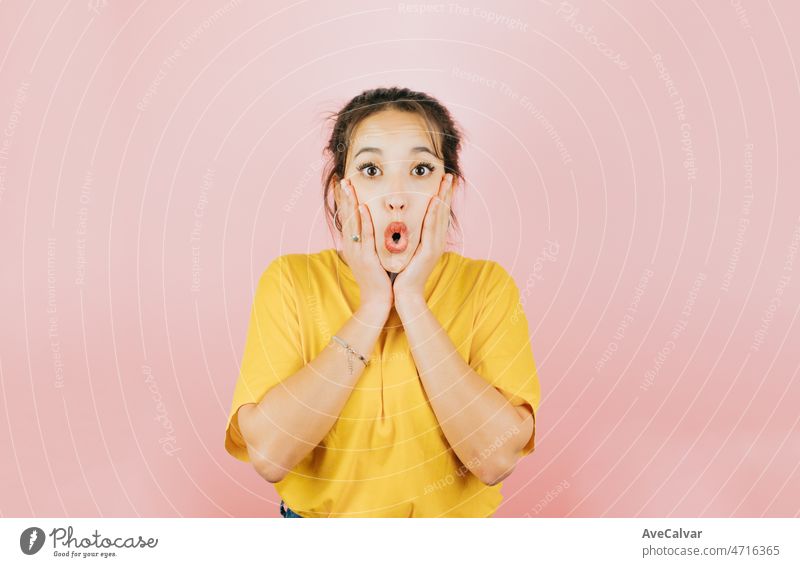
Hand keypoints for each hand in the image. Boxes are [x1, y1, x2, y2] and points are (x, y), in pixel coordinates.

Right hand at [335, 178, 392, 314]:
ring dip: (350, 203)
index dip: (343, 200)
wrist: (378, 301)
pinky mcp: (367, 259)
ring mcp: (357, 252)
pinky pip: (365, 236)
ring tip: (348, 185)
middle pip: (345, 217)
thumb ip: (371, 242)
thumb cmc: (378, 279)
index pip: (346, 218)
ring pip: (353, 223)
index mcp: (353, 245)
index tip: (341, 183)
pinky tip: (363, 208)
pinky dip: (363, 221)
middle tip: (342, 177)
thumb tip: (375, 228)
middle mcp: (351, 246)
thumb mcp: (371, 257)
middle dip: (343, 196)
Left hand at [393, 173, 453, 308]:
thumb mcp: (407, 251)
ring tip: (445, 181)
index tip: (443, 180)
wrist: (405, 295)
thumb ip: (409, 238)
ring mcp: (435, 246)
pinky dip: (432, 213)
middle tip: (449, 175)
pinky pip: (431, 228)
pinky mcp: (429, 252)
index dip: (442, 196)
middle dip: (446, 192)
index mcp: (432, 241)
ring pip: (440, 216)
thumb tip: (403, 224)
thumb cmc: (402, 274)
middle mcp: (437, 241)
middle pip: (443, 211)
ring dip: (443, 197)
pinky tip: (434, 201)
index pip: (438, 214)